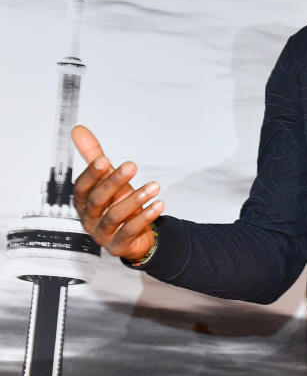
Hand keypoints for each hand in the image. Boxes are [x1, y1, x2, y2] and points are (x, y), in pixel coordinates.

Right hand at [71, 125, 163, 261]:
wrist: (133, 236)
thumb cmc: (117, 203)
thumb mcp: (108, 179)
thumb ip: (95, 157)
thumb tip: (78, 130)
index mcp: (84, 202)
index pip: (81, 188)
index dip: (91, 175)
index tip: (104, 160)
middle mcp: (89, 218)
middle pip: (97, 200)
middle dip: (114, 182)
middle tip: (132, 165)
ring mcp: (103, 234)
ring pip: (115, 216)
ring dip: (136, 199)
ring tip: (155, 186)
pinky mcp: (118, 246)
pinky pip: (130, 231)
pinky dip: (145, 218)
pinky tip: (159, 204)